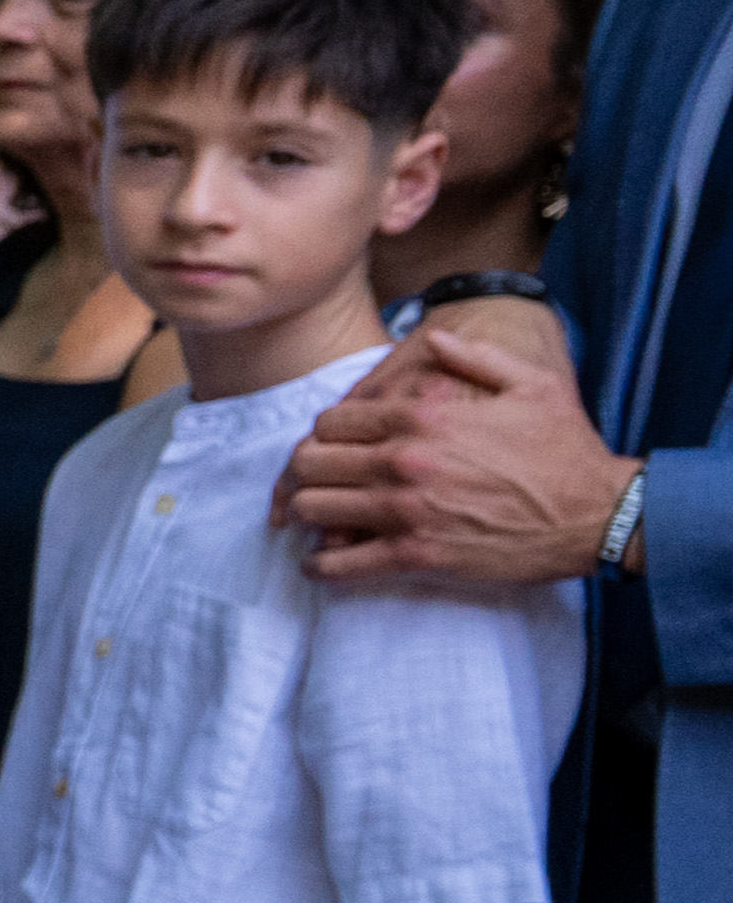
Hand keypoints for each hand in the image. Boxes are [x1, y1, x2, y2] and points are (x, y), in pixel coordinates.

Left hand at [276, 316, 627, 594]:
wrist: (598, 513)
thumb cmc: (566, 448)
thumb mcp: (532, 384)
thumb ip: (474, 355)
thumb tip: (433, 336)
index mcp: (423, 416)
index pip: (331, 421)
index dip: (323, 435)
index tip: (331, 447)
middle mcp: (404, 460)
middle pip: (309, 463)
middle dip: (304, 472)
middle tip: (313, 482)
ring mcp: (407, 510)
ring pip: (315, 509)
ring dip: (307, 513)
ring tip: (316, 517)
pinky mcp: (417, 554)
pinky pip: (341, 564)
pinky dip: (322, 565)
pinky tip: (321, 562)